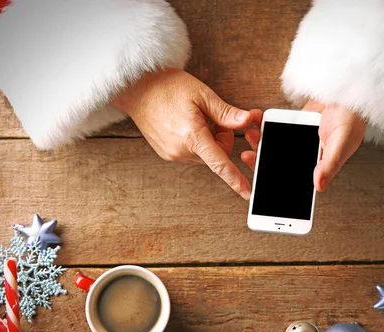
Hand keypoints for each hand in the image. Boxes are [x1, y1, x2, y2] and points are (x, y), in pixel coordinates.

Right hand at [112, 69, 257, 199]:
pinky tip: (185, 124)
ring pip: (205, 155)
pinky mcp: (166, 154)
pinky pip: (191, 153)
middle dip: (222, 139)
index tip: (247, 193)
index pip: (220, 164)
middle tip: (212, 118)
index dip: (235, 179)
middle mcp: (180, 151)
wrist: (137, 89)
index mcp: (192, 137)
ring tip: (195, 119)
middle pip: (217, 155)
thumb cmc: (167, 87)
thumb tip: (246, 121)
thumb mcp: (202, 95)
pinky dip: (196, 142)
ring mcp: (172, 154)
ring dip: (208, 141)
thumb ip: (226, 113)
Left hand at [241, 100, 365, 191]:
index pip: (296, 180)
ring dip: (262, 143)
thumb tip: (319, 186)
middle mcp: (307, 155)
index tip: (261, 185)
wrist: (349, 90)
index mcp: (320, 165)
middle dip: (263, 161)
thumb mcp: (342, 142)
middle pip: (281, 164)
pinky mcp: (294, 126)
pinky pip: (277, 130)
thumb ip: (330, 164)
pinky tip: (256, 126)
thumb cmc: (352, 118)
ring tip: (250, 137)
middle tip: (247, 157)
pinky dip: (266, 128)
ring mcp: (299, 140)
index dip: (278, 184)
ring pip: (276, 147)